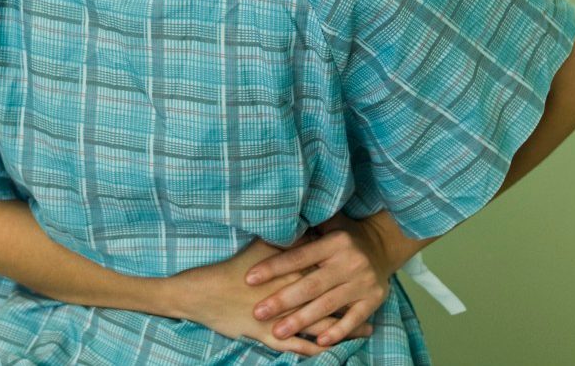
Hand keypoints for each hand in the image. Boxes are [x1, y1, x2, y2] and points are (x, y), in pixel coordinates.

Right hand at [170, 234, 374, 356]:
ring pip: (321, 325)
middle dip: (353, 300)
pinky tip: (334, 348)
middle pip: (330, 299)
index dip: (345, 270)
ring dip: (344, 328)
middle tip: (374, 298)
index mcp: (290, 270)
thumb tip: (307, 227)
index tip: (365, 265)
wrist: (201, 294)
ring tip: (366, 329)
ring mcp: (281, 318)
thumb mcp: (258, 247)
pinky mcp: (270, 336)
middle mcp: (290, 295)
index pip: (324, 270)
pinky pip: (301, 346)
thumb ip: (285, 239)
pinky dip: (319, 347)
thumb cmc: (229, 269)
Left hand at [243, 212, 408, 347]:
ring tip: (277, 331)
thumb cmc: (344, 235)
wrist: (384, 245)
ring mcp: (363, 282)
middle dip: (283, 300)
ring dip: (301, 320)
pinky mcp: (374, 299)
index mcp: (336, 241)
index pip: (299, 256)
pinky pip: (354, 319)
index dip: (274, 267)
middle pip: (311, 285)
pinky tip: (319, 341)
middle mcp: (351, 261)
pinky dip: (337, 331)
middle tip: (258, 312)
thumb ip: (305, 228)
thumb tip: (272, 227)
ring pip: (328, 305)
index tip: (250, 278)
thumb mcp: (329, 224)